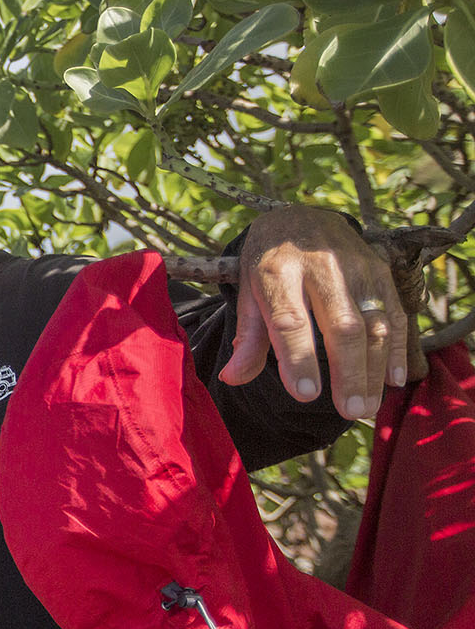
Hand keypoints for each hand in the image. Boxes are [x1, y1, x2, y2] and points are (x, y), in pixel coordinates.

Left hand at [219, 206, 408, 420]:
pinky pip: (395, 313)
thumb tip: (232, 377)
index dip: (298, 358)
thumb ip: (247, 337)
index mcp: (276, 271)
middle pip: (341, 326)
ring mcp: (356, 268)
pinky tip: (392, 380)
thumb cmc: (267, 264)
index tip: (304, 394)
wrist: (300, 217)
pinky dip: (396, 348)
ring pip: (373, 322)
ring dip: (374, 368)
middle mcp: (320, 267)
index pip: (290, 320)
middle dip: (348, 372)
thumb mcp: (247, 292)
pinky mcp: (380, 271)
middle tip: (348, 412)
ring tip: (366, 406)